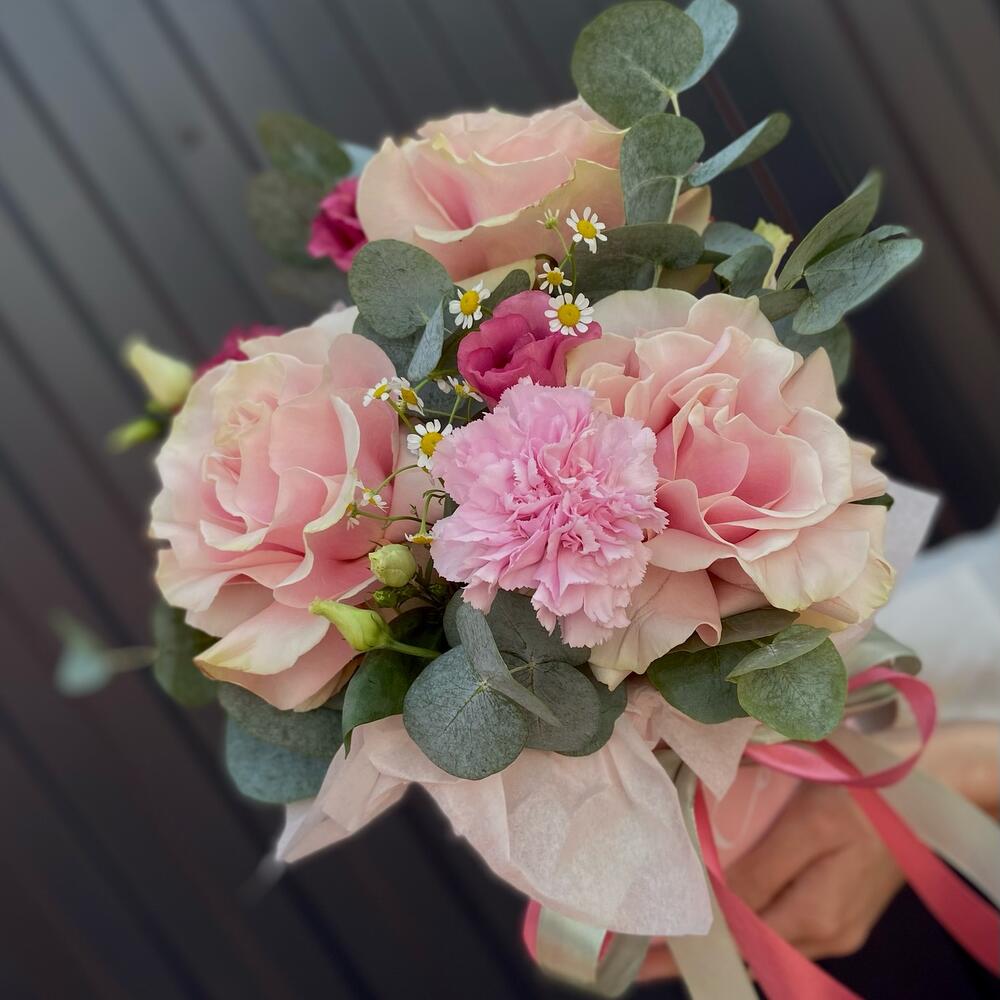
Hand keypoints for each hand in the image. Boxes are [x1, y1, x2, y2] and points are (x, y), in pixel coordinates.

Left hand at [637, 783, 903, 980]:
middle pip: (749, 944)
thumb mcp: (810, 824)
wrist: (925, 794)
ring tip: (673, 931)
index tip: (646, 950)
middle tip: (647, 947)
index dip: (691, 940)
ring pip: (766, 937)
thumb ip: (762, 868)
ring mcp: (835, 928)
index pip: (736, 935)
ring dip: (724, 932)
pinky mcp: (839, 914)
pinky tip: (723, 906)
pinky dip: (750, 918)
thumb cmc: (867, 798)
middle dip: (702, 943)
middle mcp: (826, 935)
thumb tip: (714, 903)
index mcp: (816, 915)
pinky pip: (784, 925)